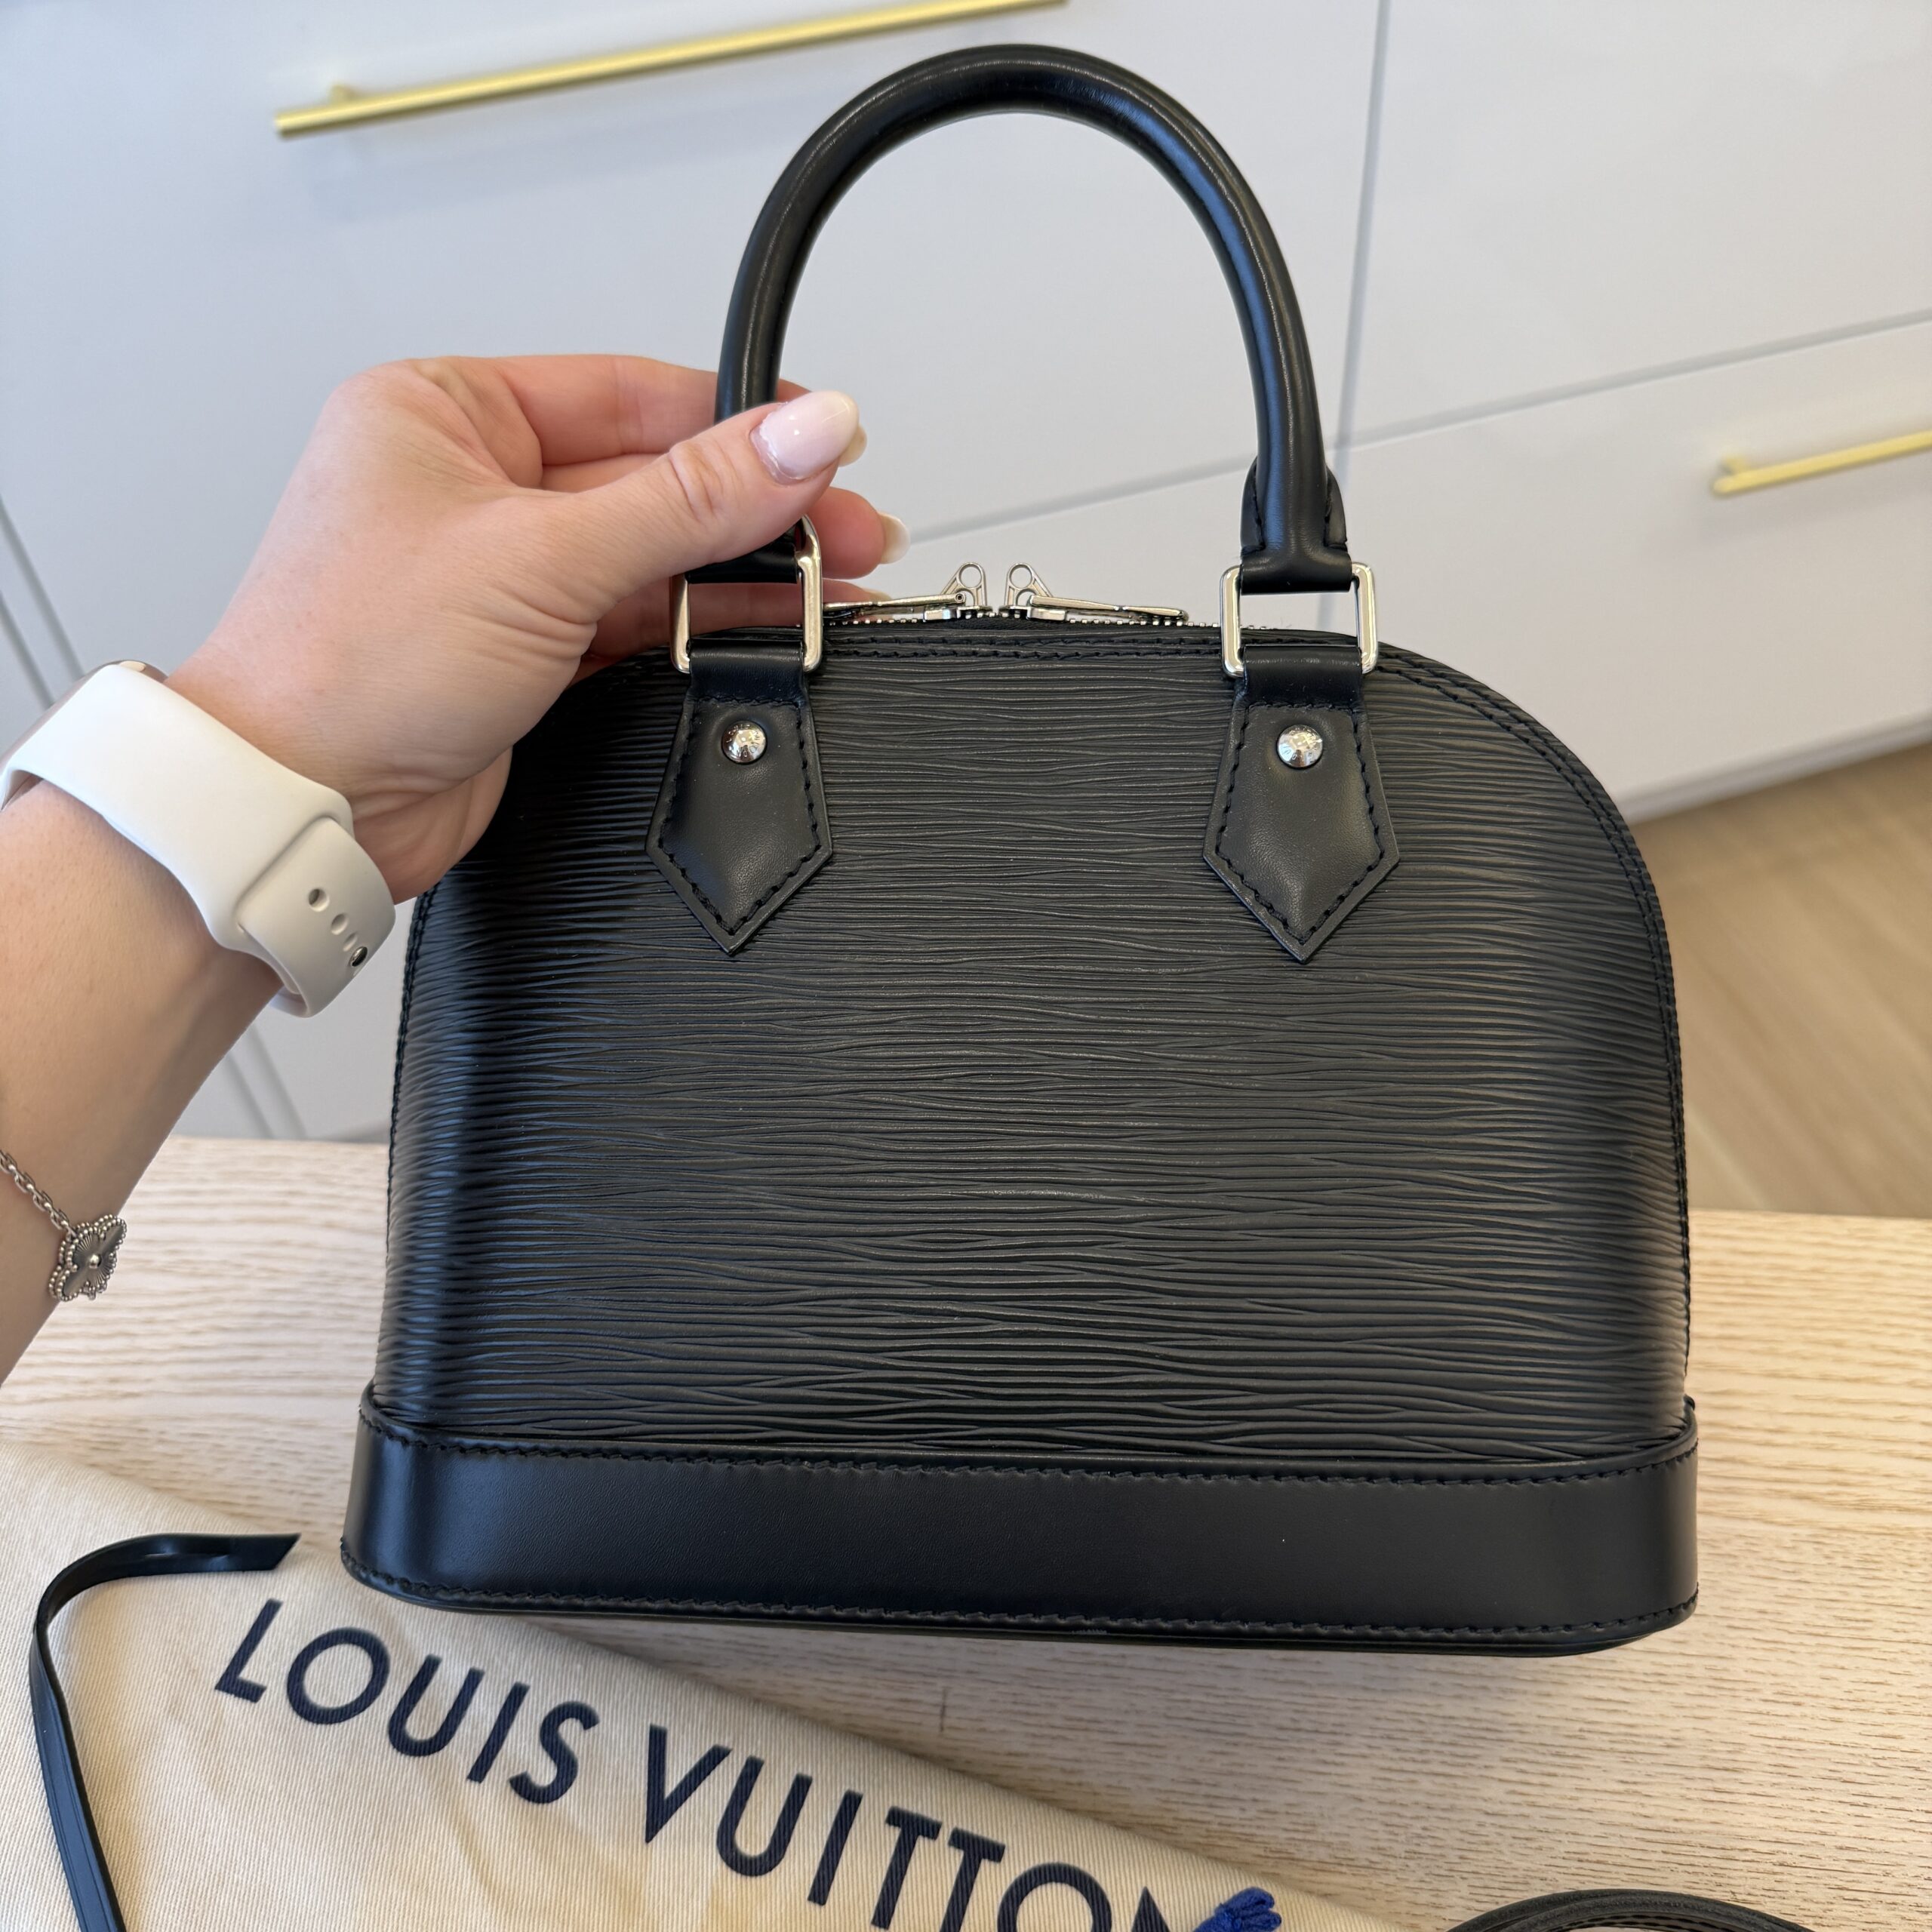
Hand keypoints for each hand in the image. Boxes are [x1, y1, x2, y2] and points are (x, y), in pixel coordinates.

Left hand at [169, 356, 899, 901]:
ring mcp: (501, 574)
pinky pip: (636, 622)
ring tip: (832, 585)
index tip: (825, 439)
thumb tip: (801, 432)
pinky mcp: (525, 654)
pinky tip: (769, 627)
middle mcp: (471, 485)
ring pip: (651, 557)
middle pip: (651, 478)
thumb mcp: (542, 556)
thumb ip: (690, 499)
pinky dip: (702, 629)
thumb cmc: (346, 667)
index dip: (738, 418)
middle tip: (847, 527)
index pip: (627, 394)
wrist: (300, 808)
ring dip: (740, 574)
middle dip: (756, 508)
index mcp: (444, 412)